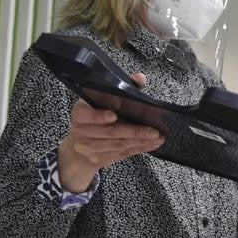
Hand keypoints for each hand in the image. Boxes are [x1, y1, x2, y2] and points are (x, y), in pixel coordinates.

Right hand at [56, 73, 163, 191]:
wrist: (80, 146)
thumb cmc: (95, 117)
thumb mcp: (103, 100)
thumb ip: (122, 86)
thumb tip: (139, 78)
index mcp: (80, 113)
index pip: (84, 114)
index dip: (98, 116)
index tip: (113, 115)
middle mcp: (81, 131)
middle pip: (109, 132)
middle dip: (134, 132)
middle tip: (154, 131)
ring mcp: (89, 147)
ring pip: (118, 145)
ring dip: (140, 142)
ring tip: (157, 138)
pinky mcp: (99, 159)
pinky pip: (122, 154)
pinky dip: (139, 149)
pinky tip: (151, 144)